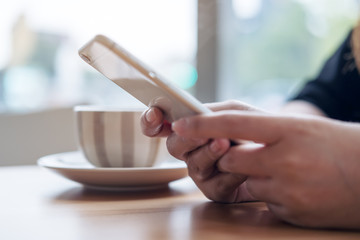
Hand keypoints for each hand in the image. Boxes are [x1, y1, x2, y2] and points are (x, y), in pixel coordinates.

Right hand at [140, 100, 259, 201]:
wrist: (279, 150)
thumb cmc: (254, 128)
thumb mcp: (234, 111)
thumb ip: (211, 113)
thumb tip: (190, 121)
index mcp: (191, 129)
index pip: (160, 125)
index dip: (151, 121)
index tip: (156, 116)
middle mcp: (191, 151)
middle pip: (173, 146)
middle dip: (188, 139)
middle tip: (204, 132)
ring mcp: (202, 172)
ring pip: (193, 164)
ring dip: (210, 153)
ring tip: (226, 143)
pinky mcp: (216, 191)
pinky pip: (215, 184)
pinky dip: (230, 173)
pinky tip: (244, 167)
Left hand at [172, 111, 359, 228]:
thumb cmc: (333, 146)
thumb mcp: (299, 126)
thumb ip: (260, 126)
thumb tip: (220, 130)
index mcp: (287, 128)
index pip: (234, 121)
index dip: (202, 123)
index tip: (179, 123)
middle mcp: (285, 157)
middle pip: (229, 156)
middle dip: (230, 156)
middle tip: (250, 152)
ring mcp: (287, 188)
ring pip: (244, 182)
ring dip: (254, 177)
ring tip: (285, 171)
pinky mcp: (290, 212)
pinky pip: (262, 202)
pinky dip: (270, 195)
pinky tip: (295, 188)